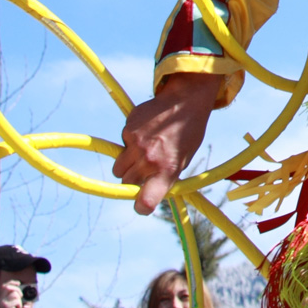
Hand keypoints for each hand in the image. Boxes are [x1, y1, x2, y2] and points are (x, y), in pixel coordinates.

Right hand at [112, 72, 221, 213]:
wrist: (185, 101)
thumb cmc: (189, 132)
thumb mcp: (184, 159)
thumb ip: (166, 176)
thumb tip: (148, 193)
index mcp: (166, 171)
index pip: (145, 201)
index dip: (141, 206)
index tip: (142, 204)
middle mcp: (148, 159)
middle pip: (126, 183)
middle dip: (133, 180)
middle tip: (144, 170)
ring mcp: (136, 144)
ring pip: (119, 166)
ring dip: (127, 163)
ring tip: (144, 150)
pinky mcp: (128, 129)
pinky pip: (122, 144)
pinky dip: (130, 142)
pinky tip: (146, 131)